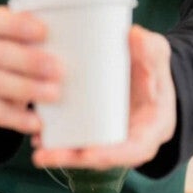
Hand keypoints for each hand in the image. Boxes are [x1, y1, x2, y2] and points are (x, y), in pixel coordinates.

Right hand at [0, 5, 63, 134]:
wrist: (8, 72)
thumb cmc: (36, 45)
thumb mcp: (41, 31)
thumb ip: (62, 28)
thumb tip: (113, 35)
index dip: (17, 25)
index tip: (45, 31)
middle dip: (28, 61)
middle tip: (59, 69)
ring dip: (25, 89)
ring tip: (55, 94)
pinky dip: (17, 119)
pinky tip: (38, 123)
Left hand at [32, 24, 176, 169]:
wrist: (145, 69)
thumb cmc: (154, 67)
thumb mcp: (157, 56)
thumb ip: (150, 49)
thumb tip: (133, 34)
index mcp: (149, 130)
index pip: (132, 150)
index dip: (109, 154)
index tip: (87, 153)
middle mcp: (128, 140)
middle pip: (99, 156)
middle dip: (71, 157)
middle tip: (44, 155)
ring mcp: (108, 136)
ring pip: (82, 150)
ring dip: (58, 152)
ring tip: (35, 145)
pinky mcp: (92, 127)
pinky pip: (74, 137)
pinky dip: (56, 136)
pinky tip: (35, 133)